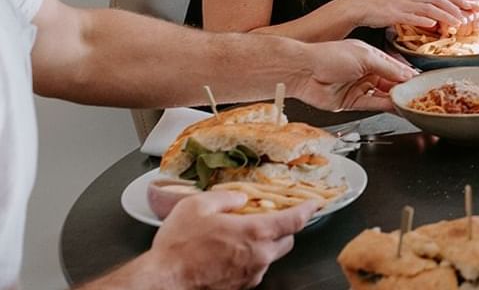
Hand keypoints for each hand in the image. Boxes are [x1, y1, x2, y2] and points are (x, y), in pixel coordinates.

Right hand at [148, 190, 319, 288]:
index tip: (314, 203)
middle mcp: (260, 256)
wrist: (164, 281)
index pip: (294, 220)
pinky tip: (230, 251)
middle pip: (287, 240)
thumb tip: (238, 198)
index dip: (307, 209)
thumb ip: (225, 198)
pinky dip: (250, 257)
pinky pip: (255, 268)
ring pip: (270, 256)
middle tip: (269, 217)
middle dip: (283, 227)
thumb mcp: (197, 206)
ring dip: (264, 244)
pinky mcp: (241, 286)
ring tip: (241, 234)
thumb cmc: (178, 247)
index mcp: (255, 233)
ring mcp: (251, 274)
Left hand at [295, 40, 415, 112]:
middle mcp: (366, 71)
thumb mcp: (365, 56)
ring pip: (384, 96)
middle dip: (405, 90)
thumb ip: (388, 68)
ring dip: (397, 100)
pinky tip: (397, 107)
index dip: (409, 76)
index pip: (396, 68)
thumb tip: (407, 75)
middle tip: (420, 96)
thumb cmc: (329, 55)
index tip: (423, 83)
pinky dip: (386, 107)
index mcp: (371, 56)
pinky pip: (373, 105)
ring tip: (411, 103)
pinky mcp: (352, 102)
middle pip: (391, 83)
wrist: (303, 71)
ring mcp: (359, 87)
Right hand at [341, 0, 475, 29]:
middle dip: (458, 5)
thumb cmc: (382, 6)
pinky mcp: (393, 13)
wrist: (360, 5)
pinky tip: (432, 25)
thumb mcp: (404, 3)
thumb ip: (420, 8)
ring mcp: (403, 3)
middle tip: (473, 13)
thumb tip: (435, 19)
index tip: (473, 5)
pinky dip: (422, 20)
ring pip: (429, 7)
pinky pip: (410, 16)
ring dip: (445, 15)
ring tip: (458, 23)